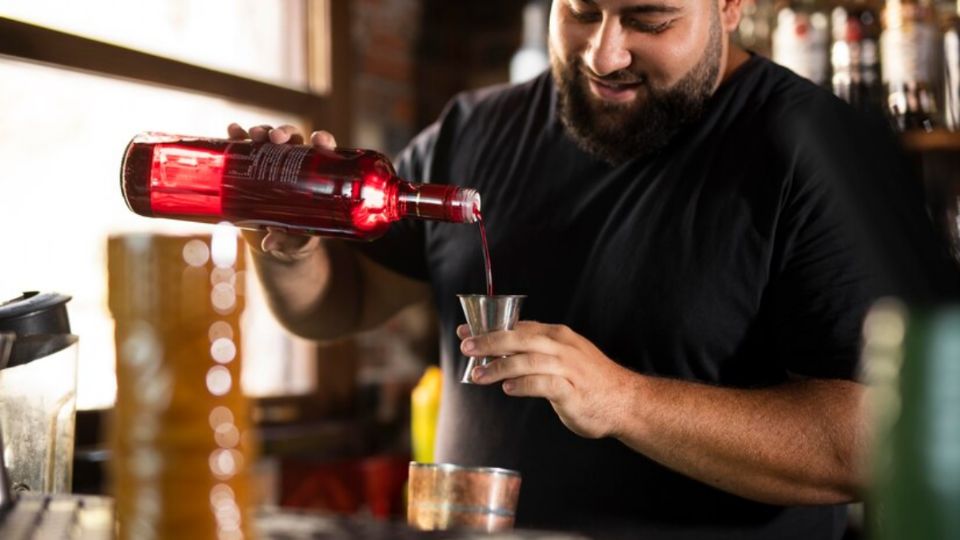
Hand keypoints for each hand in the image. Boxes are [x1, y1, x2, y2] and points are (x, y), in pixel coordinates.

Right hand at [227, 122, 337, 260]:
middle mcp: (295, 163)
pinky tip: (232, 130)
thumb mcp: (295, 240)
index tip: (317, 139)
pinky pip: (245, 147)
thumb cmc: (295, 238)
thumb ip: (286, 240)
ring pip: (269, 139)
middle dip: (285, 133)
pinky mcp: (251, 166)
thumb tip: (269, 243)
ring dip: (262, 131)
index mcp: (315, 176)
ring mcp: (272, 162)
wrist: (274, 241)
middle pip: (293, 139)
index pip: (324, 151)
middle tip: (276, 138)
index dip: (324, 141)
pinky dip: (238, 136)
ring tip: (253, 134)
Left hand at [458, 321, 635, 438]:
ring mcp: (568, 368)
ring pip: (527, 360)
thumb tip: (501, 350)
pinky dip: (523, 385)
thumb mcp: (563, 358)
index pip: (518, 327)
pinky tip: (507, 389)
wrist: (625, 401)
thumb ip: (536, 352)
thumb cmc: (590, 381)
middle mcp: (561, 347)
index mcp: (557, 336)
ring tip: (477, 376)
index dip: (488, 328)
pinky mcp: (572, 390)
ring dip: (499, 367)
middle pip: (519, 338)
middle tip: (466, 347)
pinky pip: (543, 383)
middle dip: (489, 341)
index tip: (464, 331)